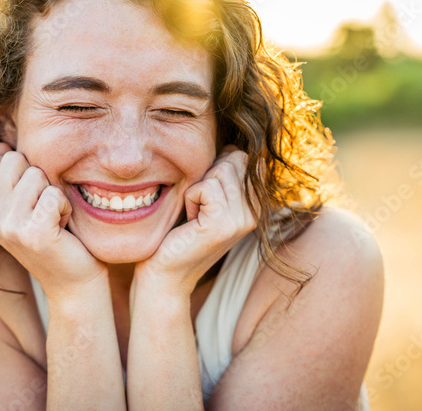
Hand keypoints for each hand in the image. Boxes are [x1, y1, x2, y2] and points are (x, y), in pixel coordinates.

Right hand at [0, 142, 106, 300]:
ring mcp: (9, 226)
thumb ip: (10, 178)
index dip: (17, 168)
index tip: (29, 197)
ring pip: (36, 175)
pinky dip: (65, 207)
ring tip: (54, 219)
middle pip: (13, 160)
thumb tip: (0, 146)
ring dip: (54, 195)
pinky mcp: (33, 233)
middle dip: (38, 178)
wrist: (73, 283)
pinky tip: (63, 227)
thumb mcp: (24, 207)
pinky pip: (54, 194)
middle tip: (44, 209)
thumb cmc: (55, 238)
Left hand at [133, 146, 259, 297]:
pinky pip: (204, 187)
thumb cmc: (179, 233)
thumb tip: (231, 146)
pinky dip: (189, 199)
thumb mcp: (208, 199)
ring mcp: (243, 220)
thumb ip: (225, 175)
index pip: (245, 157)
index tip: (206, 196)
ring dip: (197, 189)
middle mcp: (256, 212)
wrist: (165, 275)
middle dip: (208, 176)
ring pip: (220, 171)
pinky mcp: (224, 225)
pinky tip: (190, 221)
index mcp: (256, 204)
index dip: (219, 166)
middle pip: (234, 159)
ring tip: (194, 215)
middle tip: (198, 207)